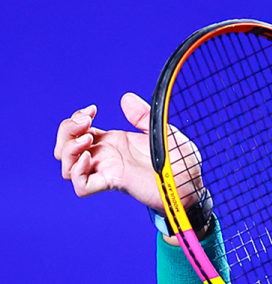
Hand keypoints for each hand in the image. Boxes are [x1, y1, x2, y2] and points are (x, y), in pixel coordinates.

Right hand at [54, 92, 204, 211]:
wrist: (193, 183)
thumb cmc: (180, 161)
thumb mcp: (162, 130)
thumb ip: (143, 116)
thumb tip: (126, 98)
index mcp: (115, 142)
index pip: (78, 130)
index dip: (76, 119)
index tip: (92, 110)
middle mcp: (107, 156)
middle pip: (66, 146)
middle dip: (67, 130)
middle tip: (85, 121)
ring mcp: (108, 170)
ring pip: (68, 166)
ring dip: (69, 149)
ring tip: (88, 138)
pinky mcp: (114, 184)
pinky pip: (82, 185)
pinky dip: (77, 172)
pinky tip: (89, 158)